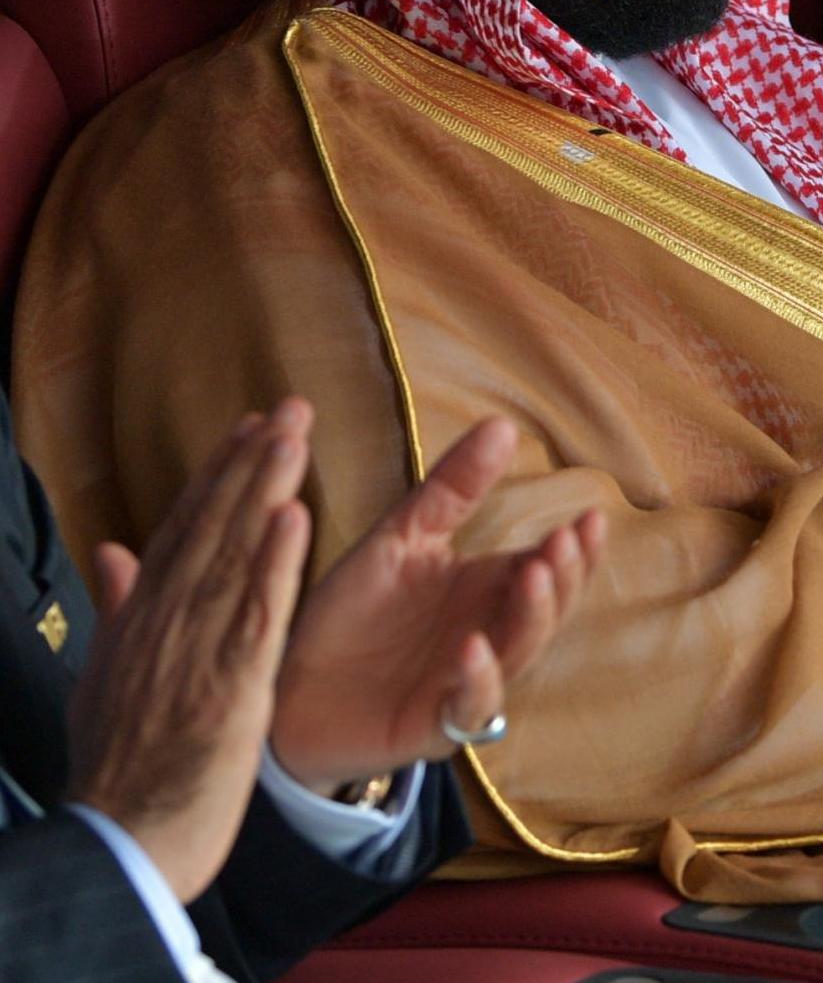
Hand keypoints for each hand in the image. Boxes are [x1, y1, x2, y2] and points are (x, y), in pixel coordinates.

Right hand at [66, 407, 313, 903]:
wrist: (121, 837)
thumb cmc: (121, 764)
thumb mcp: (106, 678)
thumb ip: (118, 609)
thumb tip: (111, 550)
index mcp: (143, 620)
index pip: (185, 531)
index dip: (219, 476)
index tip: (250, 428)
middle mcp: (166, 623)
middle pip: (211, 528)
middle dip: (251, 464)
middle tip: (290, 407)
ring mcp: (196, 651)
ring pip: (234, 556)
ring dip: (264, 491)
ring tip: (292, 435)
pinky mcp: (229, 685)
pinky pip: (256, 615)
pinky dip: (273, 565)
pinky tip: (294, 518)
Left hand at [268, 410, 604, 794]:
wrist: (285, 687)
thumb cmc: (350, 614)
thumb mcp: (401, 538)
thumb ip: (452, 489)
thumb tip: (503, 424)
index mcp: (488, 593)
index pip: (552, 569)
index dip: (577, 549)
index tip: (591, 516)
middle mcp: (490, 637)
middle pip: (548, 609)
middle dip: (564, 577)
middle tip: (563, 542)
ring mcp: (467, 684)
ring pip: (520, 653)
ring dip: (532, 617)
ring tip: (531, 576)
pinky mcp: (434, 727)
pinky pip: (470, 708)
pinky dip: (477, 680)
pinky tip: (472, 648)